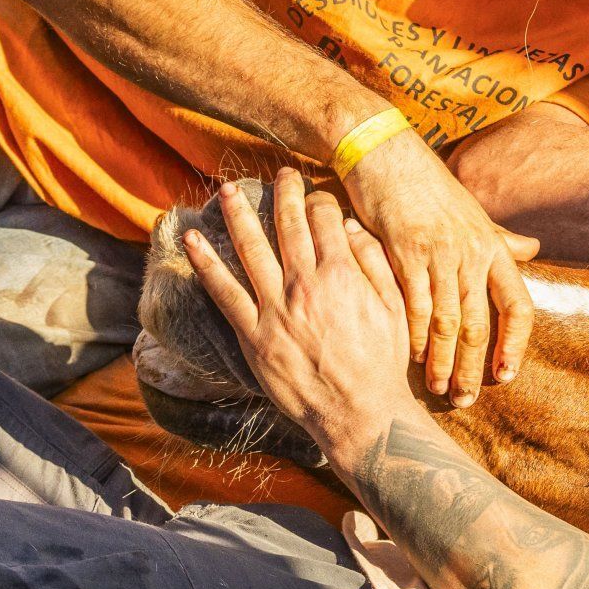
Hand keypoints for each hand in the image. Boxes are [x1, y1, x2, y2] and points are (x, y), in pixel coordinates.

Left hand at [180, 169, 422, 449]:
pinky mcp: (253, 335)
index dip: (320, 200)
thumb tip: (352, 228)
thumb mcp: (396, 309)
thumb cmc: (381, 363)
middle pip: (287, 223)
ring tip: (227, 191)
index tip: (317, 197)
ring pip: (250, 248)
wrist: (359, 413)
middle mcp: (305, 284)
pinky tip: (192, 241)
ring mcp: (275, 309)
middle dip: (283, 192)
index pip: (325, 219)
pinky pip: (223, 292)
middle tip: (279, 174)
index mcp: (342, 274)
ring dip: (236, 214)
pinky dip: (205, 264)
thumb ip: (374, 264)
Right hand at [341, 128, 538, 405]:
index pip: (518, 306)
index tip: (505, 376)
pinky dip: (415, 337)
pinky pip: (416, 306)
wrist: (384, 152)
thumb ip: (500, 240)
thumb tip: (533, 250)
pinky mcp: (405, 251)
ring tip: (439, 391)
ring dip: (443, 363)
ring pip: (448, 323)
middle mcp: (472, 253)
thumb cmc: (427, 186)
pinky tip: (412, 358)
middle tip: (465, 400)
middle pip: (481, 325)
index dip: (515, 345)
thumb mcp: (472, 212)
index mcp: (492, 247)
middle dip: (473, 369)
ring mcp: (440, 252)